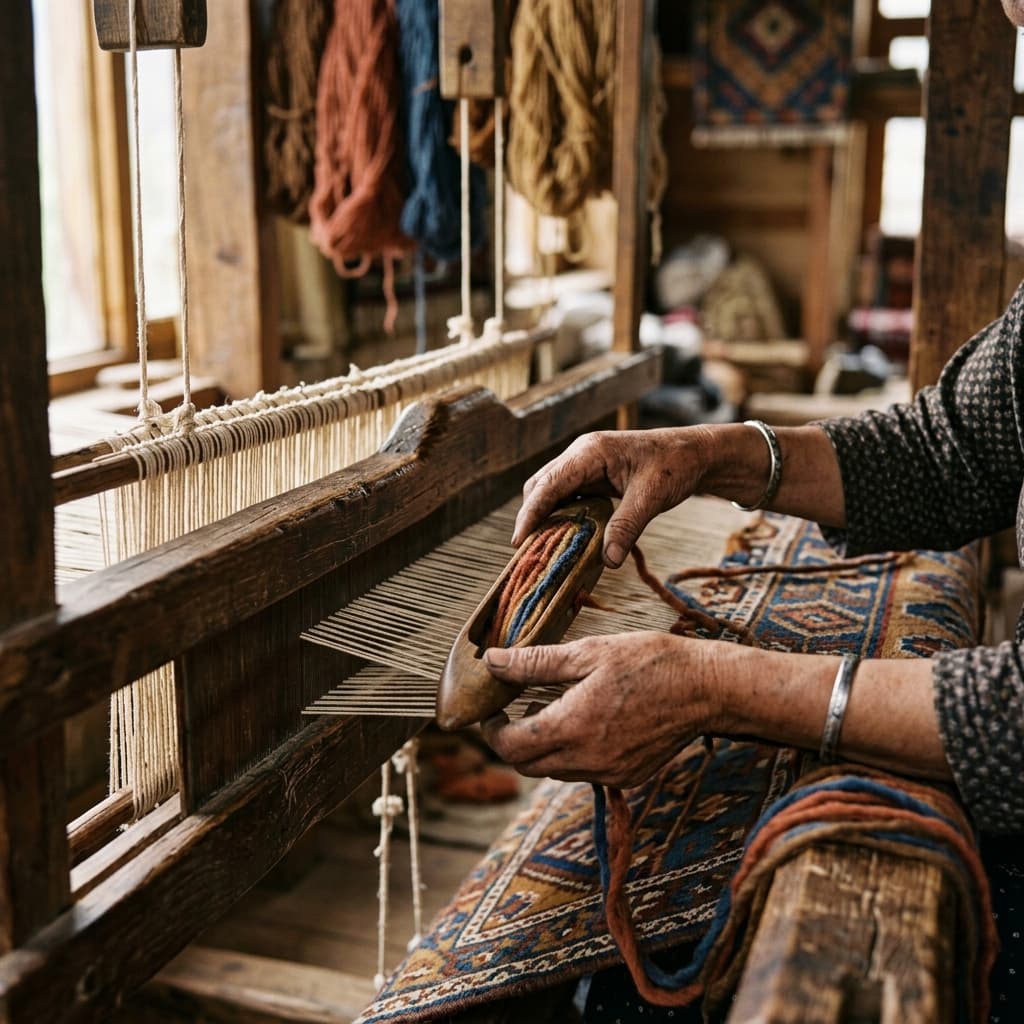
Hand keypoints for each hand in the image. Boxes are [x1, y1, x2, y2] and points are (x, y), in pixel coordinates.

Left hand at [480, 632, 721, 787]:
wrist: (707, 689)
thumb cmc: (649, 662)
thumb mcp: (589, 652)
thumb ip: (535, 662)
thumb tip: (492, 661)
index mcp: (573, 726)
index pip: (510, 746)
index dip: (493, 730)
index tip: (495, 709)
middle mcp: (588, 759)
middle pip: (527, 766)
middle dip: (514, 740)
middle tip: (519, 708)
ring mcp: (610, 773)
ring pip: (554, 772)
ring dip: (543, 747)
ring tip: (554, 708)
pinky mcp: (627, 777)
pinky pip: (584, 773)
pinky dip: (572, 754)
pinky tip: (586, 722)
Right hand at [512, 428, 711, 566]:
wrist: (695, 453)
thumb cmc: (675, 466)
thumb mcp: (652, 497)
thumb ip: (627, 526)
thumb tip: (607, 560)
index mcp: (590, 452)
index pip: (548, 484)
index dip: (530, 513)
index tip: (519, 541)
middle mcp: (581, 454)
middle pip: (540, 486)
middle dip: (531, 517)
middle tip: (527, 552)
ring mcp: (585, 464)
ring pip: (550, 490)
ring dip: (544, 517)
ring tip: (541, 548)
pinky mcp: (592, 475)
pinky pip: (566, 495)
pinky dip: (560, 515)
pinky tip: (565, 536)